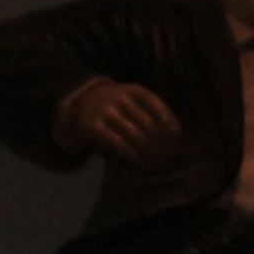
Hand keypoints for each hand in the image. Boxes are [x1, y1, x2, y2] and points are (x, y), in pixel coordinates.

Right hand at [56, 76, 184, 168]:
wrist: (77, 107)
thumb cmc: (114, 107)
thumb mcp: (130, 101)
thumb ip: (148, 113)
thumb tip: (173, 136)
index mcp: (134, 90)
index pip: (156, 104)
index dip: (169, 121)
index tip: (177, 137)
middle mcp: (121, 98)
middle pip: (147, 122)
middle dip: (160, 141)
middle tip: (168, 155)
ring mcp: (106, 112)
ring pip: (135, 134)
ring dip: (149, 151)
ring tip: (156, 161)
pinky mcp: (95, 128)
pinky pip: (119, 144)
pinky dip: (133, 155)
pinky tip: (141, 162)